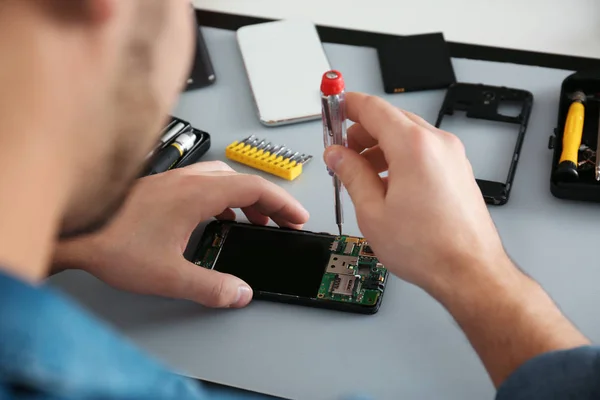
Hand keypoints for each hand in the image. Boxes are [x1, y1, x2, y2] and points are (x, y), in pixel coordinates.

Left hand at [52, 161, 308, 307]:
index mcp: (197, 194)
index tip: (297, 217)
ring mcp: (175, 180)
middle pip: (243, 181)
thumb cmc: (114, 243)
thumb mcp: (168, 275)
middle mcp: (189, 180)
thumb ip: (210, 287)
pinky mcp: (163, 187)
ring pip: (224, 180)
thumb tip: (240, 293)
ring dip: (245, 199)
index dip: (282, 203)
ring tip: (254, 221)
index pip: (254, 188)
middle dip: (268, 203)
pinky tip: (217, 217)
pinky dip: (224, 198)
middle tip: (282, 223)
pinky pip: (206, 184)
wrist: (76, 228)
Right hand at [323, 92, 506, 293]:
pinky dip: (400, 156)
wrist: (469, 271)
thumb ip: (351, 174)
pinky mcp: (457, 170)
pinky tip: (386, 181)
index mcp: (413, 147)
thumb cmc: (429, 248)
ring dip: (380, 145)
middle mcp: (437, 144)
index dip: (347, 105)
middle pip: (391, 119)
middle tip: (341, 150)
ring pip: (407, 134)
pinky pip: (423, 150)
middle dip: (361, 131)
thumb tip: (338, 156)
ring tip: (360, 171)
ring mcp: (452, 156)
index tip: (333, 107)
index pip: (373, 108)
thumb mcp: (372, 211)